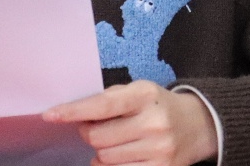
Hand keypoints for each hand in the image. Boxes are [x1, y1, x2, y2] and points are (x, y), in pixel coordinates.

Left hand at [43, 81, 216, 165]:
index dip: (73, 112)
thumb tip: (75, 117)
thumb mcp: (138, 91)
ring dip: (101, 152)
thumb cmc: (158, 105)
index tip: (50, 115)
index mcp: (144, 95)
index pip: (101, 105)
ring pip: (105, 158)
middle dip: (89, 133)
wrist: (199, 125)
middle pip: (98, 137)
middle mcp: (153, 122)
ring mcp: (159, 149)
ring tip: (115, 141)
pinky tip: (119, 156)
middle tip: (95, 128)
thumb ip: (108, 100)